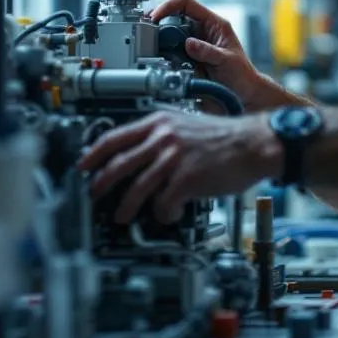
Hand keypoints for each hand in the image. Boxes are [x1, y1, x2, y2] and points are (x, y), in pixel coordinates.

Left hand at [79, 110, 281, 223]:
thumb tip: (140, 154)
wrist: (254, 143)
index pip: (114, 136)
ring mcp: (174, 158)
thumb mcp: (187, 123)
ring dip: (126, 206)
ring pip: (137, 187)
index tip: (83, 165)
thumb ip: (162, 135)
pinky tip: (168, 213)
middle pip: (118, 163)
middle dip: (100, 183)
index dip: (93, 154)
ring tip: (122, 215)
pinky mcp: (187, 179)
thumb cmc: (226, 137)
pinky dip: (163, 212)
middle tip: (93, 194)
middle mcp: (163, 137)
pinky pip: (164, 202)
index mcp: (160, 122)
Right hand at [148, 0, 266, 106]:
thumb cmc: (241, 74)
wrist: (243, 93)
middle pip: (174, 15)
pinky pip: (171, 49)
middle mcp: (201, 29)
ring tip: (150, 43)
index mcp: (213, 23)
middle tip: (147, 30)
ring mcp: (193, 42)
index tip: (156, 17)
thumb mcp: (227, 61)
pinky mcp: (187, 55)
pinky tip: (159, 56)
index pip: (186, 3)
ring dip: (159, 36)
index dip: (169, 6)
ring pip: (170, 32)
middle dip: (159, 20)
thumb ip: (208, 52)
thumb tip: (189, 43)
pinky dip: (163, 51)